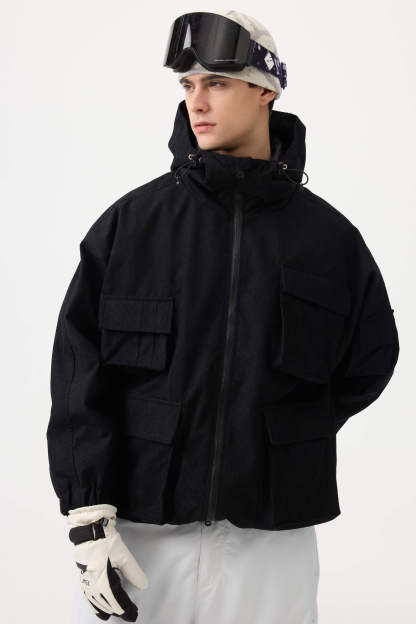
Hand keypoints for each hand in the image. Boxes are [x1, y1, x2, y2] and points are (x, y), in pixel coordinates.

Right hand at [68, 504, 148, 620]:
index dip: (126, 609)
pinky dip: (91, 602)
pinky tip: (94, 603)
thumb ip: (133, 572)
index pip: (117, 599)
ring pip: (94, 600)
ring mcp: (85, 579)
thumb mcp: (123, 555)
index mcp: (103, 579)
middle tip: (127, 614)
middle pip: (105, 602)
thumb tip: (143, 585)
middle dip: (116, 610)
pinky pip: (86, 594)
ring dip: (103, 608)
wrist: (88, 528)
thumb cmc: (105, 540)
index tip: (133, 615)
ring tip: (109, 615)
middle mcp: (93, 582)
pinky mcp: (82, 574)